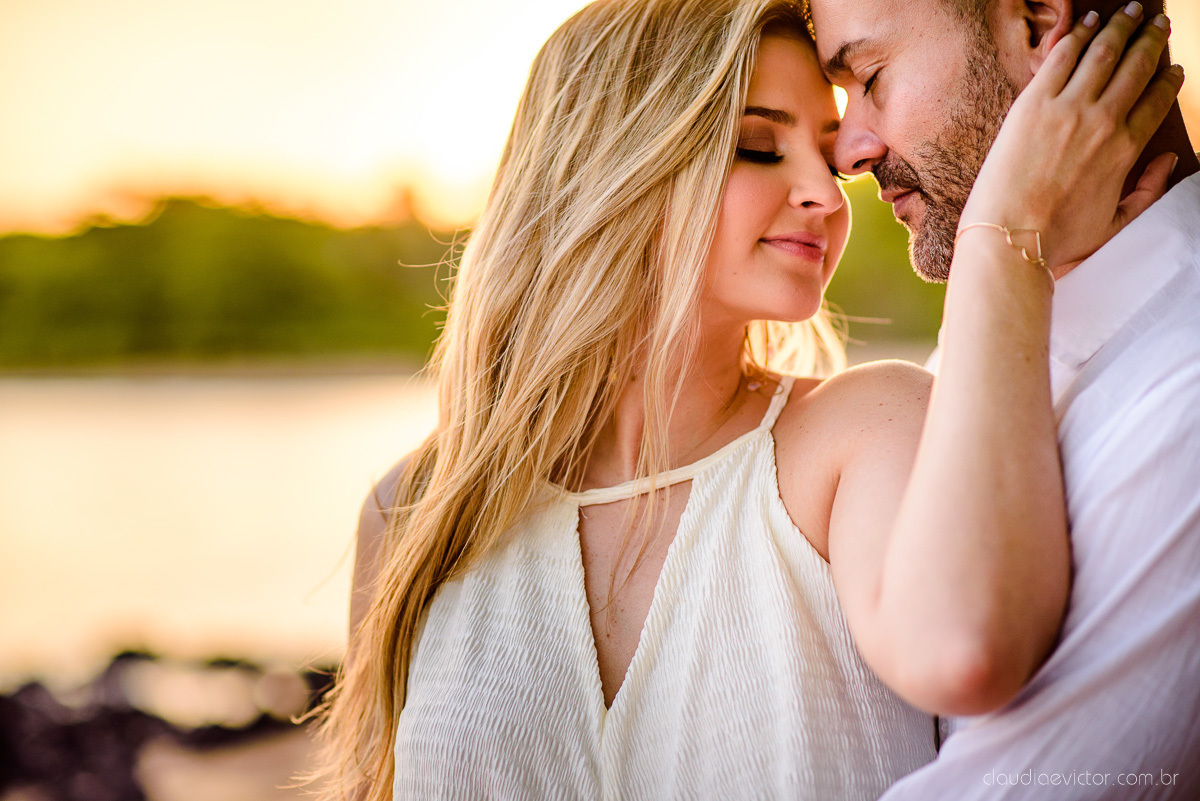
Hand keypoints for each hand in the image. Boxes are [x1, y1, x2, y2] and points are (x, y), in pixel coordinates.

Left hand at [960, 4, 1184, 269]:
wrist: (1009, 237)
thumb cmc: (1057, 238)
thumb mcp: (1115, 223)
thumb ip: (1148, 191)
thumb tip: (1169, 161)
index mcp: (1126, 149)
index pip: (1157, 100)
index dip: (1168, 79)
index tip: (1171, 67)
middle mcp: (1103, 121)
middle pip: (1136, 67)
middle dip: (1151, 40)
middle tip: (1157, 23)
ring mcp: (1067, 108)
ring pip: (1104, 52)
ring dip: (1120, 26)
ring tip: (1130, 11)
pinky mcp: (1032, 103)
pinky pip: (1062, 56)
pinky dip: (1079, 33)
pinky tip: (1088, 20)